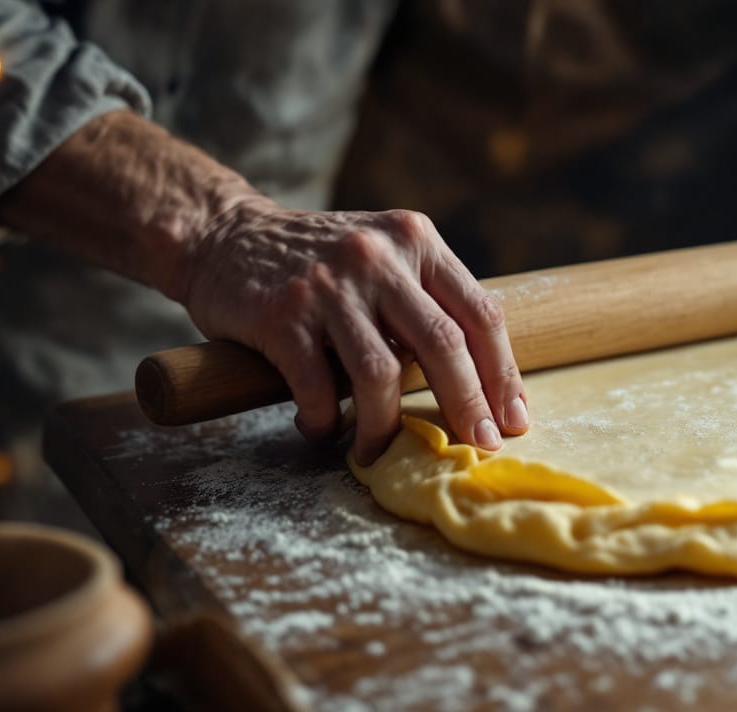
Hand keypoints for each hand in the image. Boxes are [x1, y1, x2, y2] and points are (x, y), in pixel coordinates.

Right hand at [182, 200, 527, 463]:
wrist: (224, 235)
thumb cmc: (320, 264)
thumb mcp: (385, 258)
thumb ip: (428, 300)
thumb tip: (483, 383)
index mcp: (416, 241)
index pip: (480, 314)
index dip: (503, 374)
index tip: (512, 420)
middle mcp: (378, 257)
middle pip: (444, 345)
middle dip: (467, 406)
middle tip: (478, 446)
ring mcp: (329, 284)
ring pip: (380, 374)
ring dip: (384, 426)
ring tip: (377, 450)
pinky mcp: (283, 314)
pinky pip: (317, 386)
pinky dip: (323, 420)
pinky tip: (321, 429)